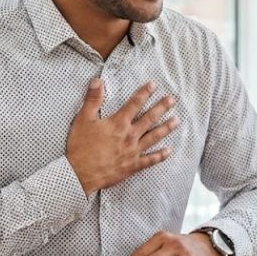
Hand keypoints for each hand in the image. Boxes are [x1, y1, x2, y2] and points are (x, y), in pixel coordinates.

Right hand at [66, 79, 177, 195]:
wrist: (79, 174)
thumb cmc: (80, 147)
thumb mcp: (83, 120)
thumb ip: (92, 99)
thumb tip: (97, 81)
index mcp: (118, 123)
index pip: (134, 104)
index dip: (144, 93)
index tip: (154, 85)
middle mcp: (129, 136)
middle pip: (149, 119)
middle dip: (162, 108)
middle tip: (172, 100)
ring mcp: (133, 151)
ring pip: (154, 137)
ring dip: (166, 128)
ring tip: (177, 121)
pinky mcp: (133, 166)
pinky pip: (150, 160)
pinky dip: (160, 155)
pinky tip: (169, 151)